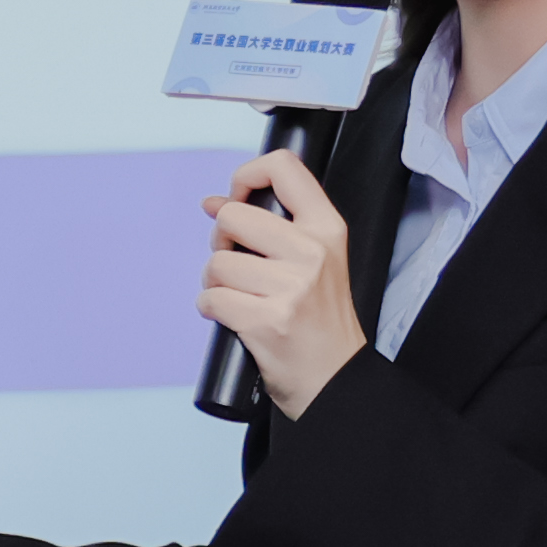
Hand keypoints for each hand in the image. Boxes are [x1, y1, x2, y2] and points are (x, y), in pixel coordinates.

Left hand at [202, 147, 368, 419]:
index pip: (283, 167)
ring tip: (240, 297)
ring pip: (216, 263)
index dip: (246, 176)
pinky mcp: (267, 320)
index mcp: (327, 228)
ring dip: (215, 282)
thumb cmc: (320, 320)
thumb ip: (271, 226)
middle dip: (220, 241)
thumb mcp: (316, 260)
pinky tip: (232, 317)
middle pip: (232, 216)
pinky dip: (210, 309)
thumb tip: (213, 201)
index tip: (238, 199)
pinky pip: (210, 298)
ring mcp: (291, 287)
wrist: (336, 379)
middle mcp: (312, 252)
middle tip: (236, 263)